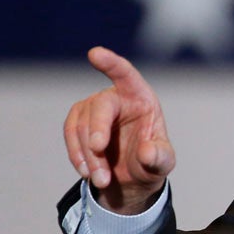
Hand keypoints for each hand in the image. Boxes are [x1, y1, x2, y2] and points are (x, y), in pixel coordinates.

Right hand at [63, 46, 175, 213]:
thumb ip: (159, 157)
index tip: (94, 54)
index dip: (111, 64)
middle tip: (98, 152)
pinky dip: (77, 155)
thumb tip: (147, 152)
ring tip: (102, 179)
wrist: (132, 178)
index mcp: (140, 97)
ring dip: (89, 154)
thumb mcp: (162, 163)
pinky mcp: (79, 121)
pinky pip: (70, 134)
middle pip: (100, 106)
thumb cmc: (151, 162)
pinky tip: (87, 173)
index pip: (126, 74)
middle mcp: (116, 97)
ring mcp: (94, 108)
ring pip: (82, 125)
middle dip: (97, 130)